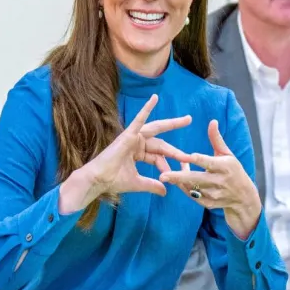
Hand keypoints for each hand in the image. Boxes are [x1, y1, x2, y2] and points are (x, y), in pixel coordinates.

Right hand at [60, 95, 191, 211]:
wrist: (98, 180)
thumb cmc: (113, 180)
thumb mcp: (138, 183)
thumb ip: (152, 184)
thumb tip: (165, 191)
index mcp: (138, 154)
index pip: (158, 156)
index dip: (168, 165)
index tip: (178, 175)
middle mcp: (136, 143)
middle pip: (161, 141)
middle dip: (176, 136)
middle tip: (190, 121)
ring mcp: (132, 137)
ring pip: (156, 130)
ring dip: (172, 124)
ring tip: (187, 119)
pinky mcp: (128, 134)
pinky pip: (139, 119)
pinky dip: (146, 108)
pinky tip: (155, 98)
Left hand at [160, 120, 261, 236]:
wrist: (243, 197)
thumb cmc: (233, 170)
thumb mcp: (228, 154)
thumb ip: (217, 139)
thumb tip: (212, 121)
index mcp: (226, 167)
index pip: (209, 163)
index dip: (198, 160)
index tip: (185, 157)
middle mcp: (221, 181)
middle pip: (197, 179)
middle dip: (179, 177)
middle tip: (163, 176)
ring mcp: (215, 194)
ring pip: (193, 189)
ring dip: (179, 181)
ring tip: (166, 175)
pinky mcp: (210, 204)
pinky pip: (193, 197)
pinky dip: (184, 189)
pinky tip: (178, 183)